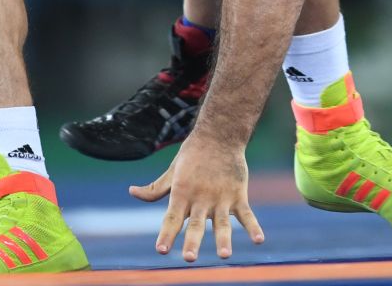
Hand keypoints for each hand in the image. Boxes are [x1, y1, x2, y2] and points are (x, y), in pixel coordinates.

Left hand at [130, 135, 264, 260]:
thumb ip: (155, 189)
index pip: (171, 219)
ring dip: (223, 239)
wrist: (220, 134)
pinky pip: (247, 214)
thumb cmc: (192, 154)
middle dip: (192, 241)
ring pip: (222, 223)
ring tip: (225, 255)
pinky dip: (253, 227)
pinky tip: (259, 240)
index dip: (166, 234)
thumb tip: (132, 192)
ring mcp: (221, 198)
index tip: (161, 250)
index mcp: (182, 193)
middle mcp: (201, 198)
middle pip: (195, 224)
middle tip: (189, 258)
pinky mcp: (238, 195)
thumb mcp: (172, 171)